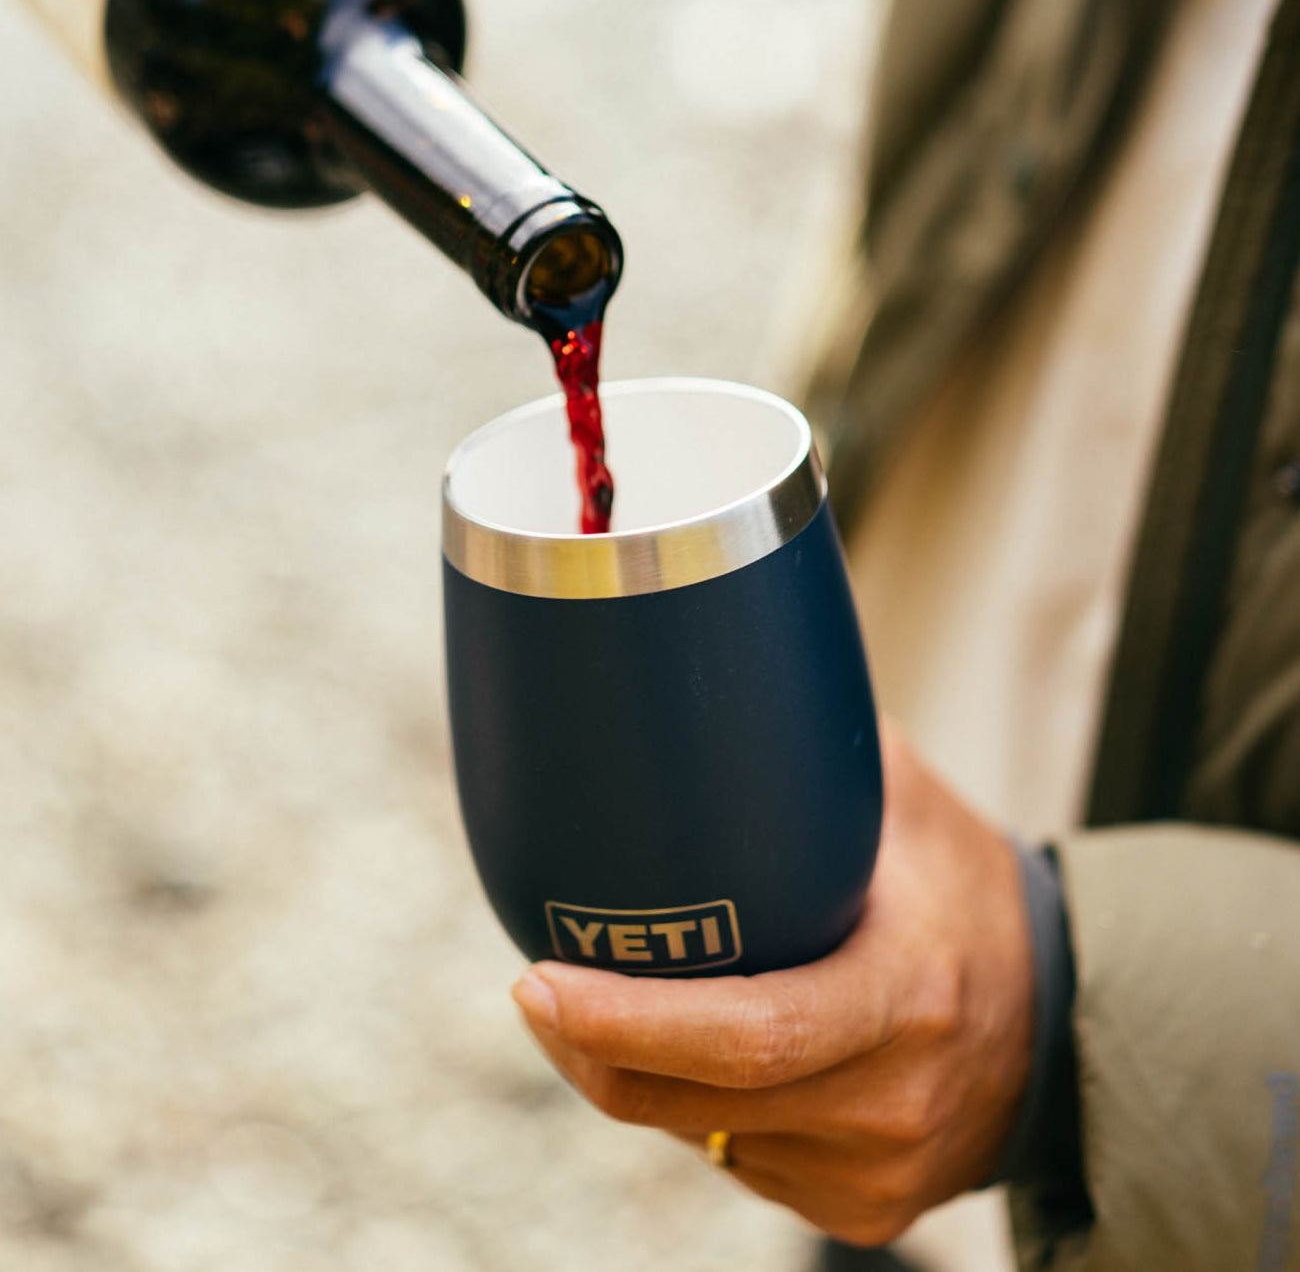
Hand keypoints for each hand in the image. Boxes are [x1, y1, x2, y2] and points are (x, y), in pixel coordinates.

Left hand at [511, 723, 1035, 1245]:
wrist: (1059, 1020)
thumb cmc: (965, 893)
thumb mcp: (911, 804)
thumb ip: (820, 750)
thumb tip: (716, 676)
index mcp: (910, 997)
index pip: (749, 1033)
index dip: (627, 1020)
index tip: (538, 979)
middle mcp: (896, 1100)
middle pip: (699, 1100)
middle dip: (593, 1051)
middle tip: (536, 990)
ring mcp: (878, 1172)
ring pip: (704, 1138)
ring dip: (638, 1081)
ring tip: (603, 1012)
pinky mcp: (862, 1209)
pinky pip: (739, 1164)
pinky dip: (695, 1113)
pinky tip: (689, 1060)